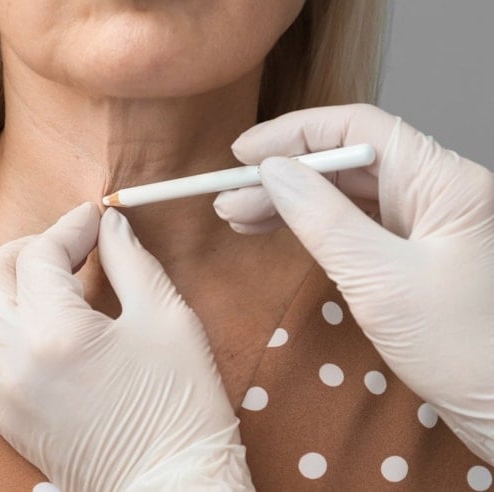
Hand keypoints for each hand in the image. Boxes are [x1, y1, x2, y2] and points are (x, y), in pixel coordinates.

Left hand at [0, 203, 253, 490]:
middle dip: (27, 249)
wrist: (169, 485)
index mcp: (56, 331)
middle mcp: (13, 358)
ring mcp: (0, 391)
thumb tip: (111, 227)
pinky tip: (22, 334)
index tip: (94, 219)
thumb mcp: (166, 319)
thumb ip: (131, 262)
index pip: (41, 254)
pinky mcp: (0, 417)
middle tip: (67, 248)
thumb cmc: (179, 406)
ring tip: (40, 288)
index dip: (70, 227)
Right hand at [213, 103, 493, 463]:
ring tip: (236, 216)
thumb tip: (272, 172)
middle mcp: (436, 189)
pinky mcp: (410, 249)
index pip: (360, 130)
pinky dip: (309, 224)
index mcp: (444, 181)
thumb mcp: (380, 281)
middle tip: (228, 197)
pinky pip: (352, 221)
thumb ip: (323, 219)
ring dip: (289, 200)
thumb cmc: (459, 350)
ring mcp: (424, 220)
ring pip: (344, 190)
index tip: (243, 154)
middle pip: (347, 159)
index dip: (296, 134)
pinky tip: (272, 229)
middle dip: (283, 174)